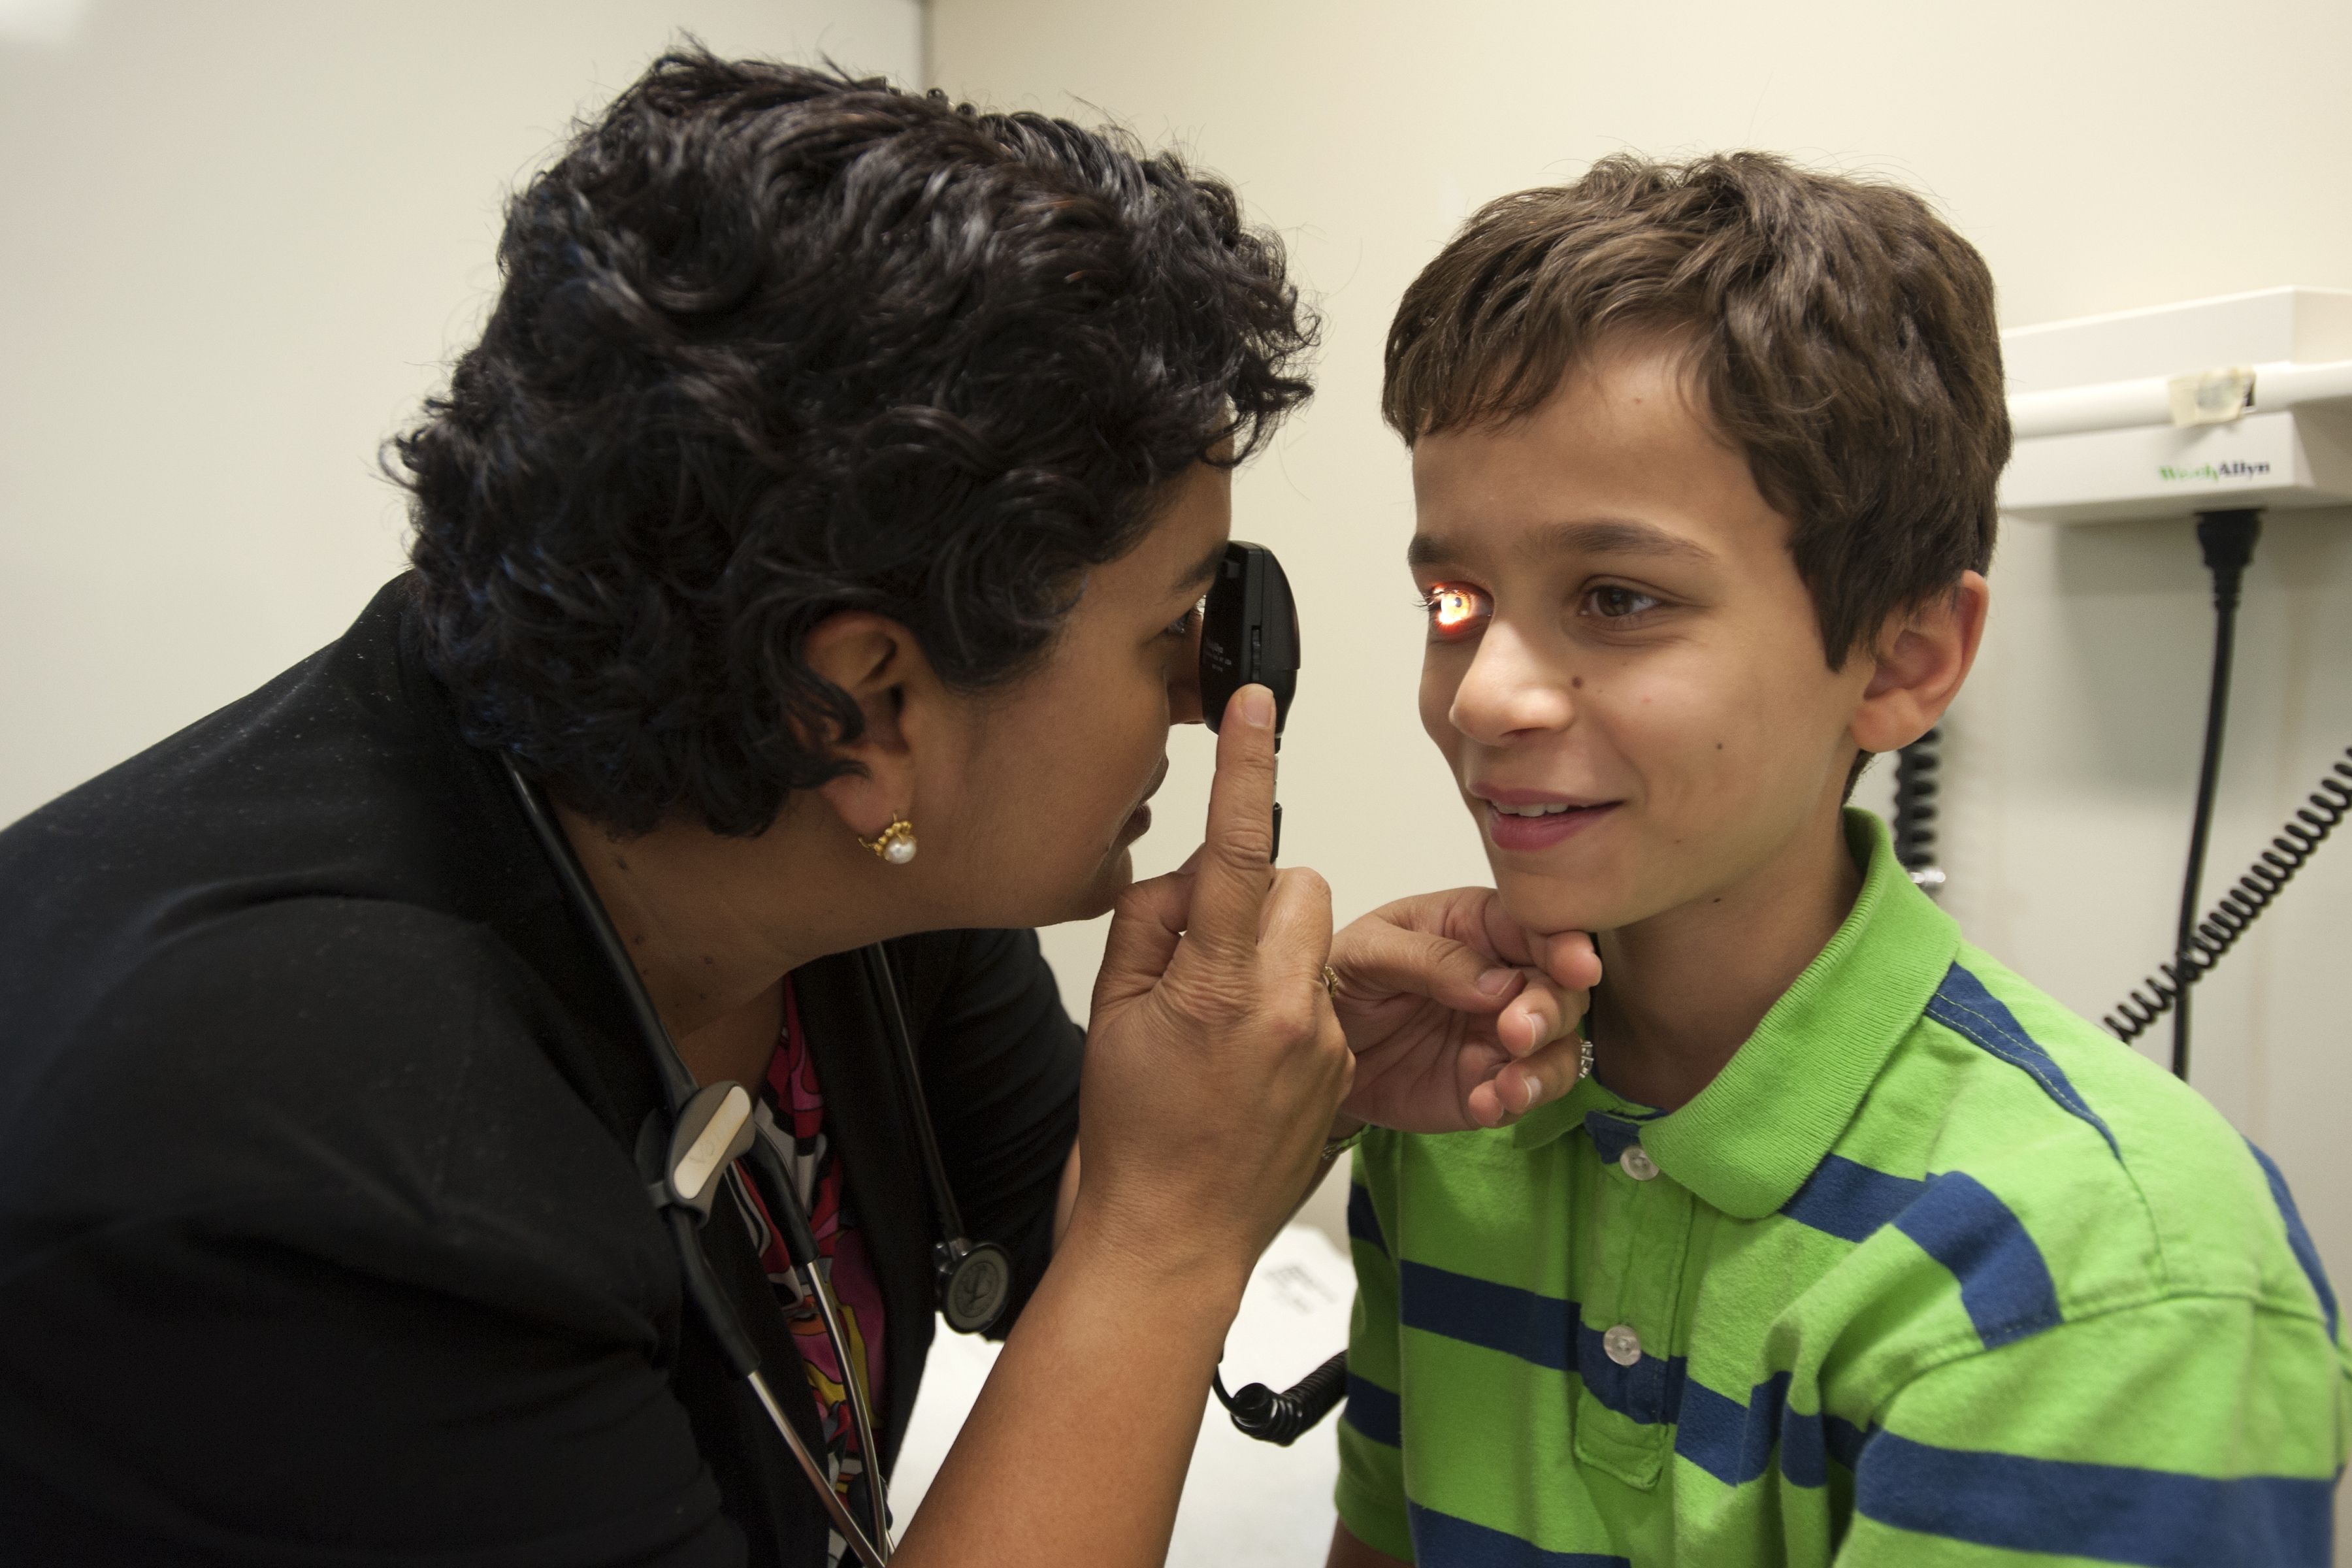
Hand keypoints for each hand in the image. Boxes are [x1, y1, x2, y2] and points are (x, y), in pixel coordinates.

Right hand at [1076, 685, 1352, 1282]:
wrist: (1168, 1240)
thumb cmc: (1129, 1138)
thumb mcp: (1110, 1014)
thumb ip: (1150, 925)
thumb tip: (1189, 876)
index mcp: (1221, 986)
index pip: (1241, 848)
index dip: (1247, 767)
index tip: (1255, 706)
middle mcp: (1288, 1009)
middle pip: (1300, 884)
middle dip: (1259, 893)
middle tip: (1202, 951)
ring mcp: (1325, 1044)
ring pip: (1315, 940)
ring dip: (1273, 952)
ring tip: (1220, 1019)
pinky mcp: (1344, 1072)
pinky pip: (1324, 998)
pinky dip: (1288, 1005)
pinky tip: (1244, 1059)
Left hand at [1326, 888, 1599, 1132]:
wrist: (1308, 1047)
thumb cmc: (1341, 979)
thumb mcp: (1369, 952)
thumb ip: (1431, 959)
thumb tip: (1498, 983)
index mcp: (1476, 926)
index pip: (1537, 927)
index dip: (1564, 946)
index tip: (1576, 967)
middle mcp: (1502, 978)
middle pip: (1560, 990)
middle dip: (1551, 1011)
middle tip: (1517, 1032)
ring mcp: (1499, 1034)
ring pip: (1557, 1047)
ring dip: (1545, 1067)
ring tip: (1511, 1085)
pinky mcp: (1487, 1081)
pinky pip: (1522, 1093)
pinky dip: (1515, 1101)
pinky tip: (1488, 1103)